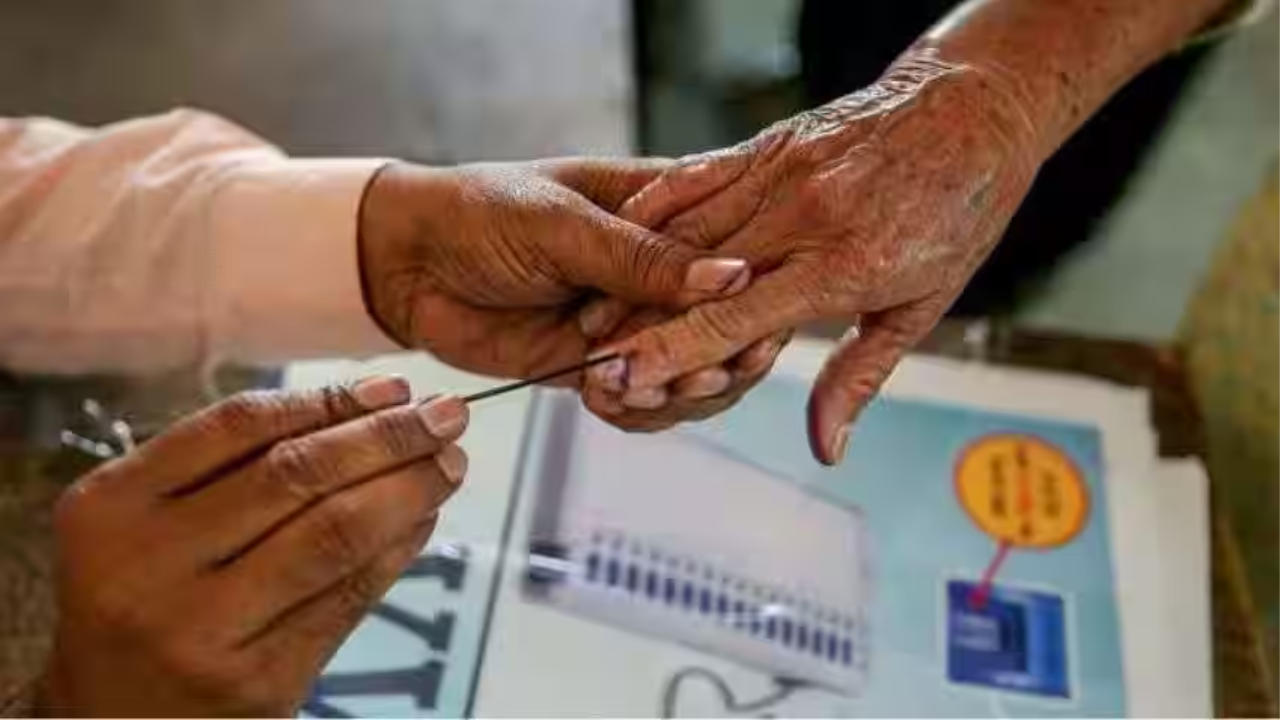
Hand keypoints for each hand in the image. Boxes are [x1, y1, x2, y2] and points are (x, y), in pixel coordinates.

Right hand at [37, 378, 467, 716]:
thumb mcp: (145, 523)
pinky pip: (349, 596)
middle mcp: (150, 567)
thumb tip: (368, 410)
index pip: (239, 426)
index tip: (392, 388)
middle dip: (388, 437)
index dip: (328, 400)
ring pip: (335, 534)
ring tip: (448, 463)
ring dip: (408, 489)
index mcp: (110, 508)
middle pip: (297, 474)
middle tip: (445, 416)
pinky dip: (398, 549)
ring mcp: (206, 630)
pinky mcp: (260, 681)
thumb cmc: (141, 598)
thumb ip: (230, 467)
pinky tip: (423, 520)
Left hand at [357, 158, 751, 381]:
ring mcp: (633, 321)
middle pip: (728, 324)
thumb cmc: (479, 212)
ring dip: (677, 390)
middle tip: (699, 375)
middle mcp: (659, 270)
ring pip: (692, 370)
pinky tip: (607, 399)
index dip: (754, 297)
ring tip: (643, 390)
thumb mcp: (562, 223)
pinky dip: (635, 410)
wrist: (405, 263)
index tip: (752, 330)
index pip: (739, 253)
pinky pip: (642, 400)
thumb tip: (732, 278)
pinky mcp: (600, 365)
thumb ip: (643, 258)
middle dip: (718, 356)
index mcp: (667, 210)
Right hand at [582, 50, 1040, 461]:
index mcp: (842, 266)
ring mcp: (782, 174)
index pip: (735, 321)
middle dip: (634, 324)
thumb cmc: (957, 211)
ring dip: (632, 273)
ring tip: (591, 313)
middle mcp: (802, 218)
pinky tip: (622, 234)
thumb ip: (858, 377)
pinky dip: (655, 208)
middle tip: (587, 361)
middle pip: (694, 280)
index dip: (672, 354)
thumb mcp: (922, 306)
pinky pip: (697, 176)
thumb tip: (825, 447)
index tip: (623, 381)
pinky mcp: (770, 143)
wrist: (976, 108)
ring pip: (685, 229)